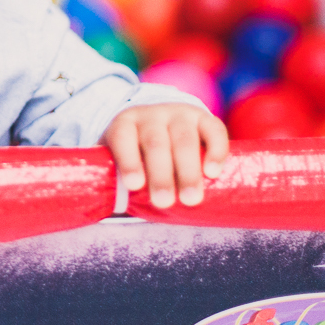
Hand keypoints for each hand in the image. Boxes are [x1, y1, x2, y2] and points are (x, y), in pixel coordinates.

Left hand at [102, 103, 228, 208]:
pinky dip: (216, 151)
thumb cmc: (138, 154)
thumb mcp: (120, 161)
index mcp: (125, 125)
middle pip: (156, 143)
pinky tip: (213, 172)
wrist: (161, 123)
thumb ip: (117, 181)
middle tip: (164, 201)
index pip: (123, 139)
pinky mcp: (204, 118)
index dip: (128, 161)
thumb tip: (109, 210)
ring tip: (190, 199)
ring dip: (188, 171)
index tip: (134, 185)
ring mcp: (179, 114)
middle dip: (160, 175)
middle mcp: (151, 116)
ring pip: (184, 139)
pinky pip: (214, 130)